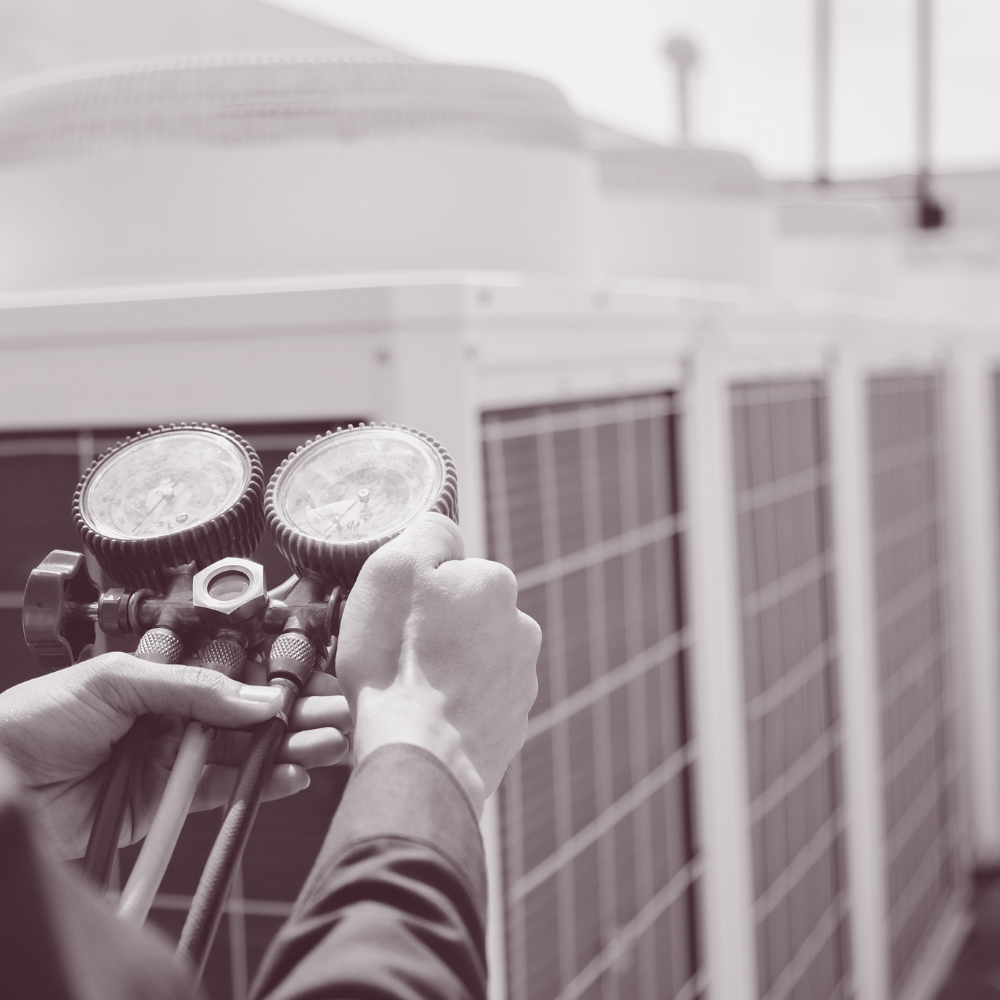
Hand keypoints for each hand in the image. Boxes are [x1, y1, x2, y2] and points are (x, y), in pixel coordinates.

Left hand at [0, 653, 351, 858]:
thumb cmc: (35, 718)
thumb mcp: (117, 680)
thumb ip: (192, 688)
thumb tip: (257, 700)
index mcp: (163, 675)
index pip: (234, 672)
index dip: (276, 676)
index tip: (313, 678)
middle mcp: (174, 714)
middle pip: (248, 712)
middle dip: (296, 711)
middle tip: (337, 712)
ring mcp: (174, 758)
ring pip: (244, 751)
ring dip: (289, 747)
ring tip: (329, 744)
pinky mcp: (168, 802)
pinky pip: (223, 791)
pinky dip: (259, 784)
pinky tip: (292, 774)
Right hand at [336, 512, 540, 816]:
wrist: (420, 757)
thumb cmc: (397, 661)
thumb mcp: (393, 568)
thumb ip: (428, 533)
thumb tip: (446, 532)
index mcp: (495, 583)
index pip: (449, 570)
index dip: (414, 591)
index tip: (394, 617)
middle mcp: (521, 626)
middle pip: (463, 614)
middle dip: (434, 629)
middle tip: (396, 654)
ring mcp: (521, 679)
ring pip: (470, 658)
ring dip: (445, 667)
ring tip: (410, 690)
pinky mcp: (513, 724)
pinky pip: (475, 701)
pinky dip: (453, 705)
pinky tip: (426, 717)